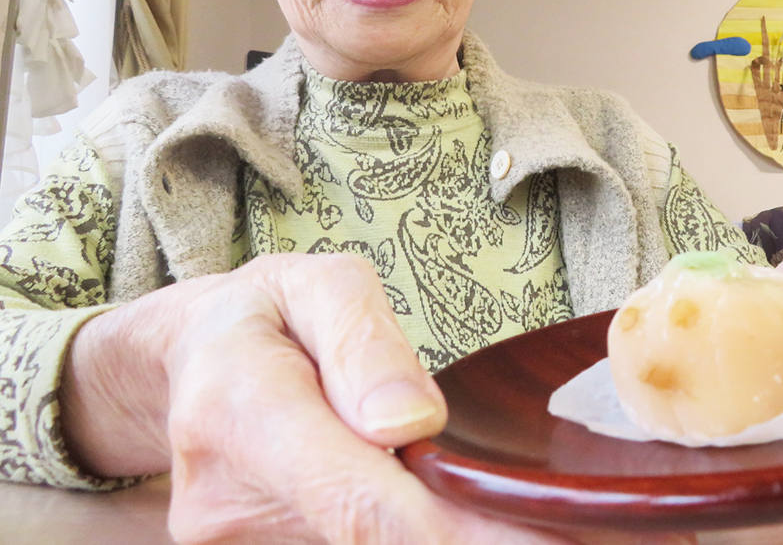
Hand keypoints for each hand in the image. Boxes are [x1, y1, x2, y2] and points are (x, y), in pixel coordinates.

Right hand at [59, 254, 691, 544]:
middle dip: (476, 537)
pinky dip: (411, 532)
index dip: (462, 533)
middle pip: (375, 544)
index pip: (361, 503)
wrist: (187, 367)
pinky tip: (456, 511)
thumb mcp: (316, 284)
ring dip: (449, 533)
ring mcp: (234, 544)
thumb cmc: (267, 313)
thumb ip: (362, 341)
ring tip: (517, 506)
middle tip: (574, 524)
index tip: (549, 535)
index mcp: (243, 412)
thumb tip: (411, 422)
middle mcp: (228, 502)